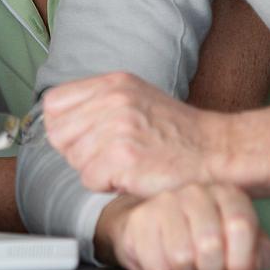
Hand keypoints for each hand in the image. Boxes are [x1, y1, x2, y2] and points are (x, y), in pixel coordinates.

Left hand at [43, 72, 220, 196]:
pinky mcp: (123, 158)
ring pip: (74, 159)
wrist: (216, 151)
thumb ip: (97, 102)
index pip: (54, 103)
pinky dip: (107, 185)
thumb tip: (53, 120)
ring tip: (126, 163)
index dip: (62, 125)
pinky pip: (89, 180)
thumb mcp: (136, 98)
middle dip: (77, 151)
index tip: (79, 137)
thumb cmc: (177, 132)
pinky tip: (131, 175)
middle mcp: (113, 100)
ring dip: (95, 169)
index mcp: (113, 83)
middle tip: (108, 155)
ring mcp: (118, 128)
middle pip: (59, 134)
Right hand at [95, 187, 269, 269]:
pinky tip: (164, 262)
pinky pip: (156, 264)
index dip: (240, 261)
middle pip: (211, 244)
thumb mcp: (241, 248)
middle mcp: (196, 192)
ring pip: (182, 256)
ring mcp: (165, 203)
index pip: (240, 226)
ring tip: (186, 269)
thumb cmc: (205, 242)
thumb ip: (260, 253)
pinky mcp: (139, 220)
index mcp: (227, 195)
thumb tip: (257, 259)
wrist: (157, 232)